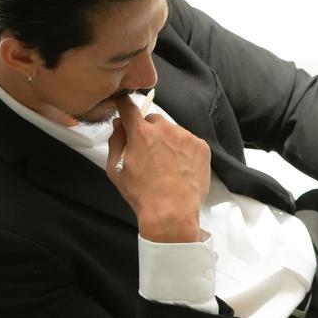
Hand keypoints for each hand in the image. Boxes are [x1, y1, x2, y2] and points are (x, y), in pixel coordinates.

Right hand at [106, 96, 210, 242]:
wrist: (172, 212)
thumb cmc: (141, 194)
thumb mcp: (116, 169)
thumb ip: (115, 141)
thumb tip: (119, 124)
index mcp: (141, 132)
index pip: (129, 107)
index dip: (124, 105)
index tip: (124, 106)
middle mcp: (165, 129)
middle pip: (153, 121)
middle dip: (148, 131)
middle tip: (148, 152)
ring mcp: (186, 137)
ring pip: (173, 131)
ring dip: (168, 141)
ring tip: (166, 165)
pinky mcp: (201, 146)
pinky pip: (189, 141)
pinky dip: (184, 150)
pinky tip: (179, 168)